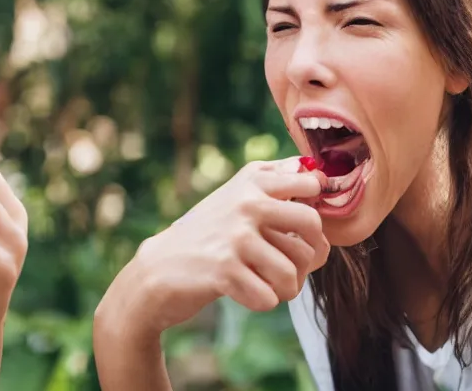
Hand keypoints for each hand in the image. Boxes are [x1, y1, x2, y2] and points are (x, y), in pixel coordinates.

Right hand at [103, 158, 329, 334]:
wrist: (158, 268)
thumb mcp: (233, 196)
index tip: (300, 231)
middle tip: (294, 265)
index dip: (313, 210)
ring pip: (294, 271)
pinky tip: (246, 293)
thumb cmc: (205, 235)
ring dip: (286, 288)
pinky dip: (261, 302)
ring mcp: (236, 237)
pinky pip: (269, 297)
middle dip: (311, 254)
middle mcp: (246, 204)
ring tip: (269, 285)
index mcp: (251, 182)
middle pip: (313, 225)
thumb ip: (271, 179)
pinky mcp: (225, 270)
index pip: (310, 184)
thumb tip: (313, 170)